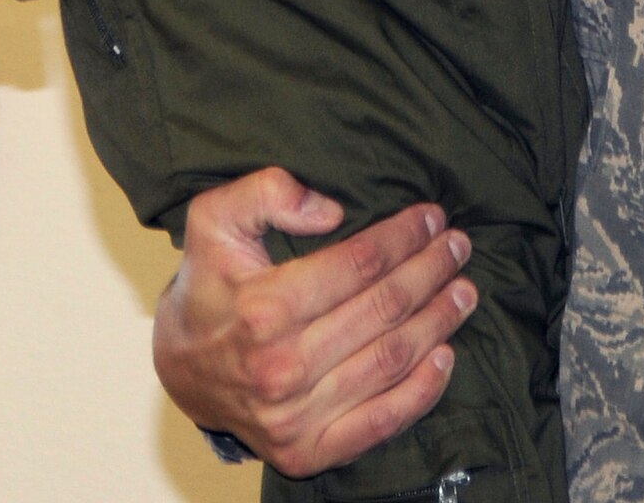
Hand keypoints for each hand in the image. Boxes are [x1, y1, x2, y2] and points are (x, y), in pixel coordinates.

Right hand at [152, 170, 476, 476]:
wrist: (179, 366)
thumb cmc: (210, 281)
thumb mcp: (215, 217)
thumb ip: (266, 191)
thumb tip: (330, 209)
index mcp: (264, 308)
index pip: (360, 264)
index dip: (404, 236)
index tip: (432, 216)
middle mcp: (281, 369)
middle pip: (383, 309)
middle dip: (431, 271)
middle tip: (459, 246)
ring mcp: (294, 418)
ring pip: (389, 360)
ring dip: (438, 322)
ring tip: (464, 291)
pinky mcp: (304, 453)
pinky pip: (378, 424)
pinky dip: (420, 393)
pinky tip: (446, 357)